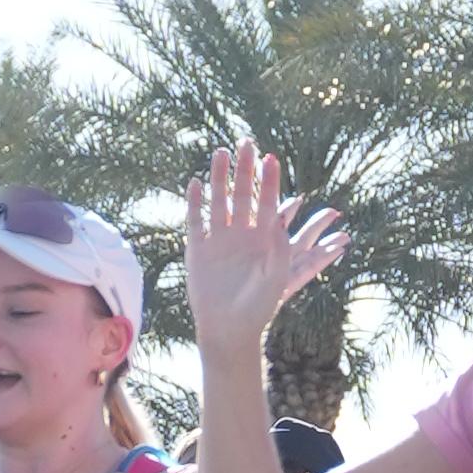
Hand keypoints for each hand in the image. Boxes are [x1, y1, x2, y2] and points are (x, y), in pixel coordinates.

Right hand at [183, 143, 348, 356]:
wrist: (229, 329)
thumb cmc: (258, 307)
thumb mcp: (276, 275)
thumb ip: (277, 247)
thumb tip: (278, 219)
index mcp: (264, 239)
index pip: (268, 202)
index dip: (270, 181)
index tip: (271, 158)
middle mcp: (242, 234)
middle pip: (243, 195)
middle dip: (245, 170)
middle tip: (246, 143)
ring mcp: (219, 240)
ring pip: (219, 201)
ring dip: (219, 178)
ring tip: (220, 152)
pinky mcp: (198, 249)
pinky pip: (195, 220)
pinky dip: (194, 202)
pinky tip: (194, 183)